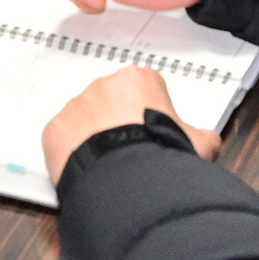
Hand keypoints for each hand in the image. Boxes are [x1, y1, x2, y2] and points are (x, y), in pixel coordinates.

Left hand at [40, 66, 221, 182]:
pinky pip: (64, 140)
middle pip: (112, 101)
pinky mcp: (54, 130)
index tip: (154, 134)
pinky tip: (92, 171)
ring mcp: (75, 106)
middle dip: (120, 122)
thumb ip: (202, 135)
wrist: (129, 180)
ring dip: (95, 137)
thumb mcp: (201, 144)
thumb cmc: (164, 155)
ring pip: (85, 120)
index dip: (151, 114)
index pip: (145, 90)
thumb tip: (204, 140)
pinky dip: (74, 153)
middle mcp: (103, 85)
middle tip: (132, 152)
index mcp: (138, 79)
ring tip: (112, 166)